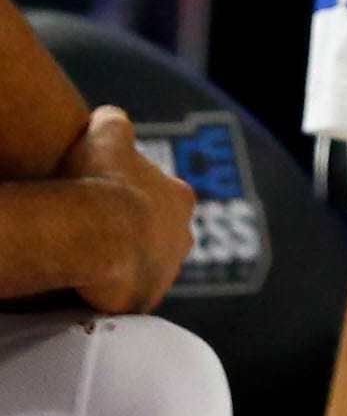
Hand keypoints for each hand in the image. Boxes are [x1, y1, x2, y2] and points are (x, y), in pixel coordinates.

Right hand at [58, 105, 192, 315]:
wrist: (95, 231)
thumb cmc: (102, 181)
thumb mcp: (106, 134)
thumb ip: (113, 123)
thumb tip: (110, 116)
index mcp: (179, 197)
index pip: (166, 202)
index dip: (138, 203)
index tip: (115, 206)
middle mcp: (182, 235)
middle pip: (163, 238)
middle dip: (141, 239)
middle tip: (106, 239)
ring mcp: (167, 271)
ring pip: (150, 270)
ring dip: (130, 269)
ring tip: (98, 266)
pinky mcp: (145, 299)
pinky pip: (131, 300)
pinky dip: (116, 295)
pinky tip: (94, 288)